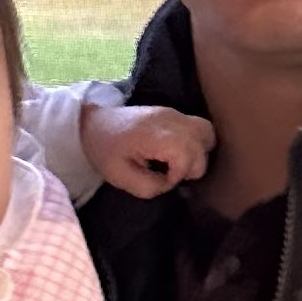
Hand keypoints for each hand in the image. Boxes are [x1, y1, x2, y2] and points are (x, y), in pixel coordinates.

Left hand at [81, 99, 214, 196]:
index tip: (162, 181)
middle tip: (170, 175)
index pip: (186, 157)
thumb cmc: (105, 150)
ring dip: (199, 153)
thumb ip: (148, 187)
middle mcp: (171, 121)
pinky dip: (196, 143)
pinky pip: (199, 127)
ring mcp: (175, 114)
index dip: (178, 176)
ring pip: (206, 133)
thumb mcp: (120, 177)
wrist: (95, 122)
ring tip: (179, 164)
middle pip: (202, 145)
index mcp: (157, 136)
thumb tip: (169, 185)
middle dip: (192, 167)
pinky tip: (178, 154)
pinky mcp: (175, 113)